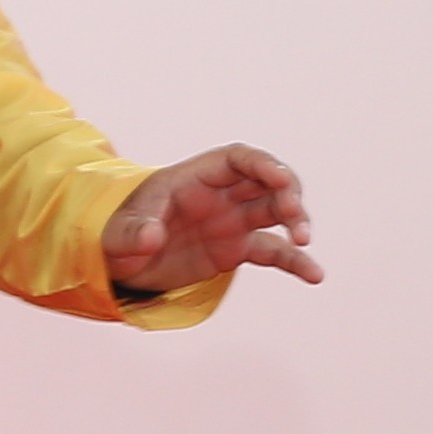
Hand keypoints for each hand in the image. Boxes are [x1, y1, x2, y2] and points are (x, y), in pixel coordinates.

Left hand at [103, 143, 318, 295]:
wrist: (121, 262)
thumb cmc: (118, 233)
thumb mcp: (117, 231)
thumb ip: (133, 232)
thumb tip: (150, 237)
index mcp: (196, 176)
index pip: (238, 159)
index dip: (261, 165)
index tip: (278, 179)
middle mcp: (221, 194)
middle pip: (265, 182)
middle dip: (285, 193)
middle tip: (292, 214)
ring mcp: (232, 221)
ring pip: (274, 213)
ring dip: (294, 221)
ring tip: (303, 240)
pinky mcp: (236, 249)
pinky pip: (271, 251)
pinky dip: (293, 261)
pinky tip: (314, 275)